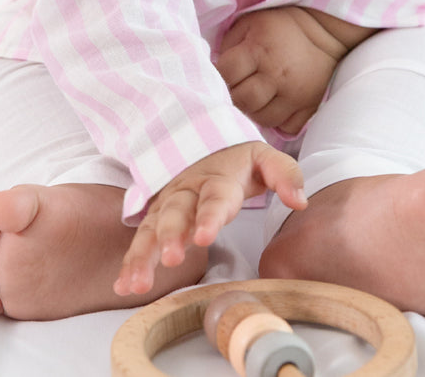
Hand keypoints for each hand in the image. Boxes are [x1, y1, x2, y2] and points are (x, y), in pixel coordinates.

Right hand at [113, 141, 305, 295]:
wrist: (201, 140)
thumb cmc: (236, 157)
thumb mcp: (264, 156)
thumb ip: (285, 174)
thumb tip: (300, 201)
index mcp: (217, 178)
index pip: (215, 198)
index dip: (210, 216)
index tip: (205, 236)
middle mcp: (187, 191)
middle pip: (176, 213)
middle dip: (171, 236)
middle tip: (172, 258)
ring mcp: (168, 204)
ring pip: (152, 228)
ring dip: (144, 254)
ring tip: (138, 283)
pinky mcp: (155, 217)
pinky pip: (141, 238)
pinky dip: (130, 261)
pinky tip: (124, 284)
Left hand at [214, 6, 348, 133]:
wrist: (324, 31)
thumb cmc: (281, 26)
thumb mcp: (250, 22)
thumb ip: (229, 44)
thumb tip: (216, 68)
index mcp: (259, 50)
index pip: (226, 73)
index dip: (221, 74)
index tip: (227, 72)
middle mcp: (276, 75)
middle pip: (242, 101)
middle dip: (235, 95)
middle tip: (239, 87)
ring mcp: (294, 95)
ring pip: (262, 119)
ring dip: (254, 111)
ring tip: (256, 96)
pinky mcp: (309, 107)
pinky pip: (286, 127)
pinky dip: (277, 121)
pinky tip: (274, 105)